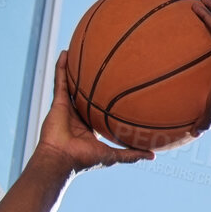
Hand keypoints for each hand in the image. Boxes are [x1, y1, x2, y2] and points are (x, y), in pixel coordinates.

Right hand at [34, 52, 153, 171]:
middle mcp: (78, 115)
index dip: (105, 100)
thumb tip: (153, 156)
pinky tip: (65, 54)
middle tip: (102, 65)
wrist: (62, 159)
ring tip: (81, 52)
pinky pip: (60, 81)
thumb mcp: (113, 155)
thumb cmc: (85, 159)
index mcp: (89, 127)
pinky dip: (61, 67)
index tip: (118, 89)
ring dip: (75, 69)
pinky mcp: (57, 102)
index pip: (98, 109)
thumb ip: (131, 154)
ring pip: (72, 84)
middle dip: (91, 82)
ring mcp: (67, 108)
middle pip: (85, 94)